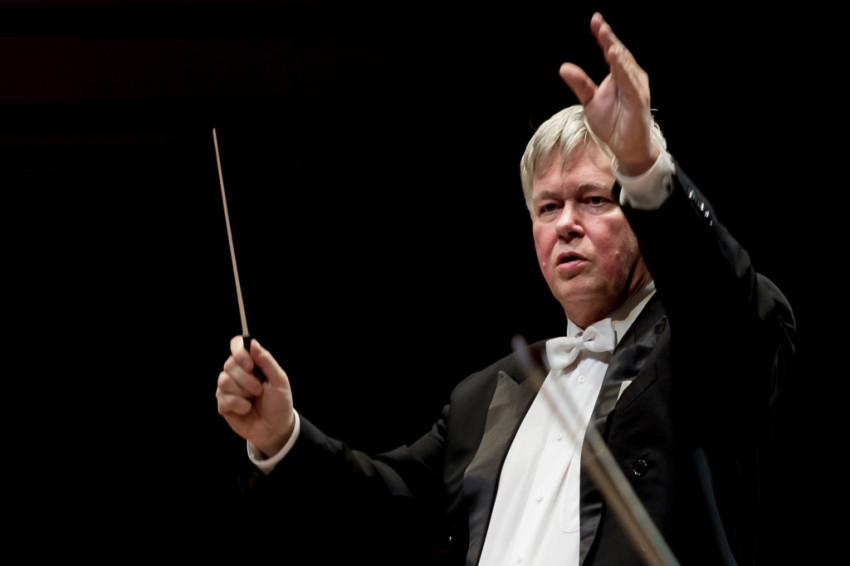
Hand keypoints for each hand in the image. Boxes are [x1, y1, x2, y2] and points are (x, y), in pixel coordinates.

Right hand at [216, 335, 295, 456]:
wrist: (276, 428)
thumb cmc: (279, 403)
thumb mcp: (279, 381)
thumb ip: (267, 361)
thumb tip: (253, 343)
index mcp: (250, 363)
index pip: (236, 345)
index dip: (239, 351)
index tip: (250, 365)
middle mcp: (236, 373)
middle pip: (229, 364)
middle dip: (247, 379)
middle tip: (259, 389)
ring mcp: (227, 389)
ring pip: (224, 381)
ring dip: (243, 392)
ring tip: (253, 399)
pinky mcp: (223, 404)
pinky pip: (224, 399)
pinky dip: (240, 405)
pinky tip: (246, 409)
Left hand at [559, 12, 658, 175]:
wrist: (625, 146)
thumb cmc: (612, 122)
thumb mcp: (590, 101)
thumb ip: (580, 84)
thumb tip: (563, 67)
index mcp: (619, 74)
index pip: (610, 51)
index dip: (603, 36)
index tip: (595, 20)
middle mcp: (630, 76)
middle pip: (619, 54)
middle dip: (609, 39)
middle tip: (599, 24)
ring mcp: (636, 87)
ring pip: (625, 66)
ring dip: (616, 53)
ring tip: (607, 40)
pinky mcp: (639, 99)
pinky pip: (630, 82)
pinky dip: (623, 71)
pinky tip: (616, 59)